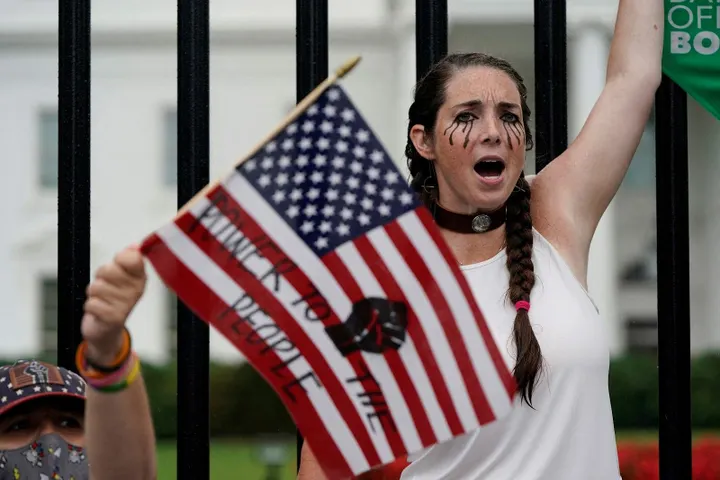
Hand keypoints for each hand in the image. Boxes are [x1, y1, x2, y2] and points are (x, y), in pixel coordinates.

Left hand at [82, 245, 146, 364]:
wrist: (106, 330)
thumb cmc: (111, 300)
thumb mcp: (121, 277)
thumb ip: (127, 260)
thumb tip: (134, 247)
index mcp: (140, 278)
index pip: (131, 257)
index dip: (119, 260)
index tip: (118, 267)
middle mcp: (136, 290)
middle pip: (108, 270)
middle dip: (101, 277)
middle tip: (106, 287)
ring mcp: (126, 304)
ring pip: (96, 287)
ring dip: (94, 294)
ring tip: (102, 300)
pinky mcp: (114, 318)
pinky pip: (91, 303)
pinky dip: (90, 307)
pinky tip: (99, 311)